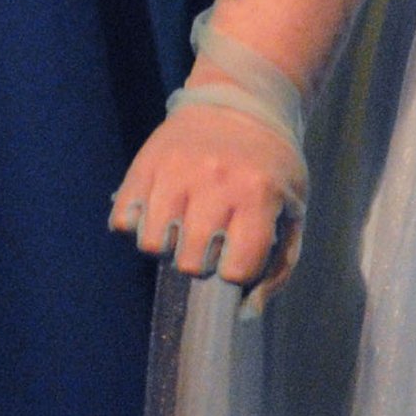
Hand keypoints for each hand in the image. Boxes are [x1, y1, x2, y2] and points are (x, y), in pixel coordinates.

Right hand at [111, 94, 306, 309]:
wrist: (240, 102)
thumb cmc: (270, 167)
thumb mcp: (292, 209)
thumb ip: (279, 266)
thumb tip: (248, 313)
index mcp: (258, 195)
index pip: (236, 269)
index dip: (236, 271)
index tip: (238, 256)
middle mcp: (215, 183)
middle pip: (191, 263)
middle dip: (201, 262)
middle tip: (209, 240)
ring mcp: (175, 172)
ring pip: (153, 245)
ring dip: (167, 247)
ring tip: (182, 227)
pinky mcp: (144, 164)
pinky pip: (124, 220)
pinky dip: (137, 225)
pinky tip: (159, 212)